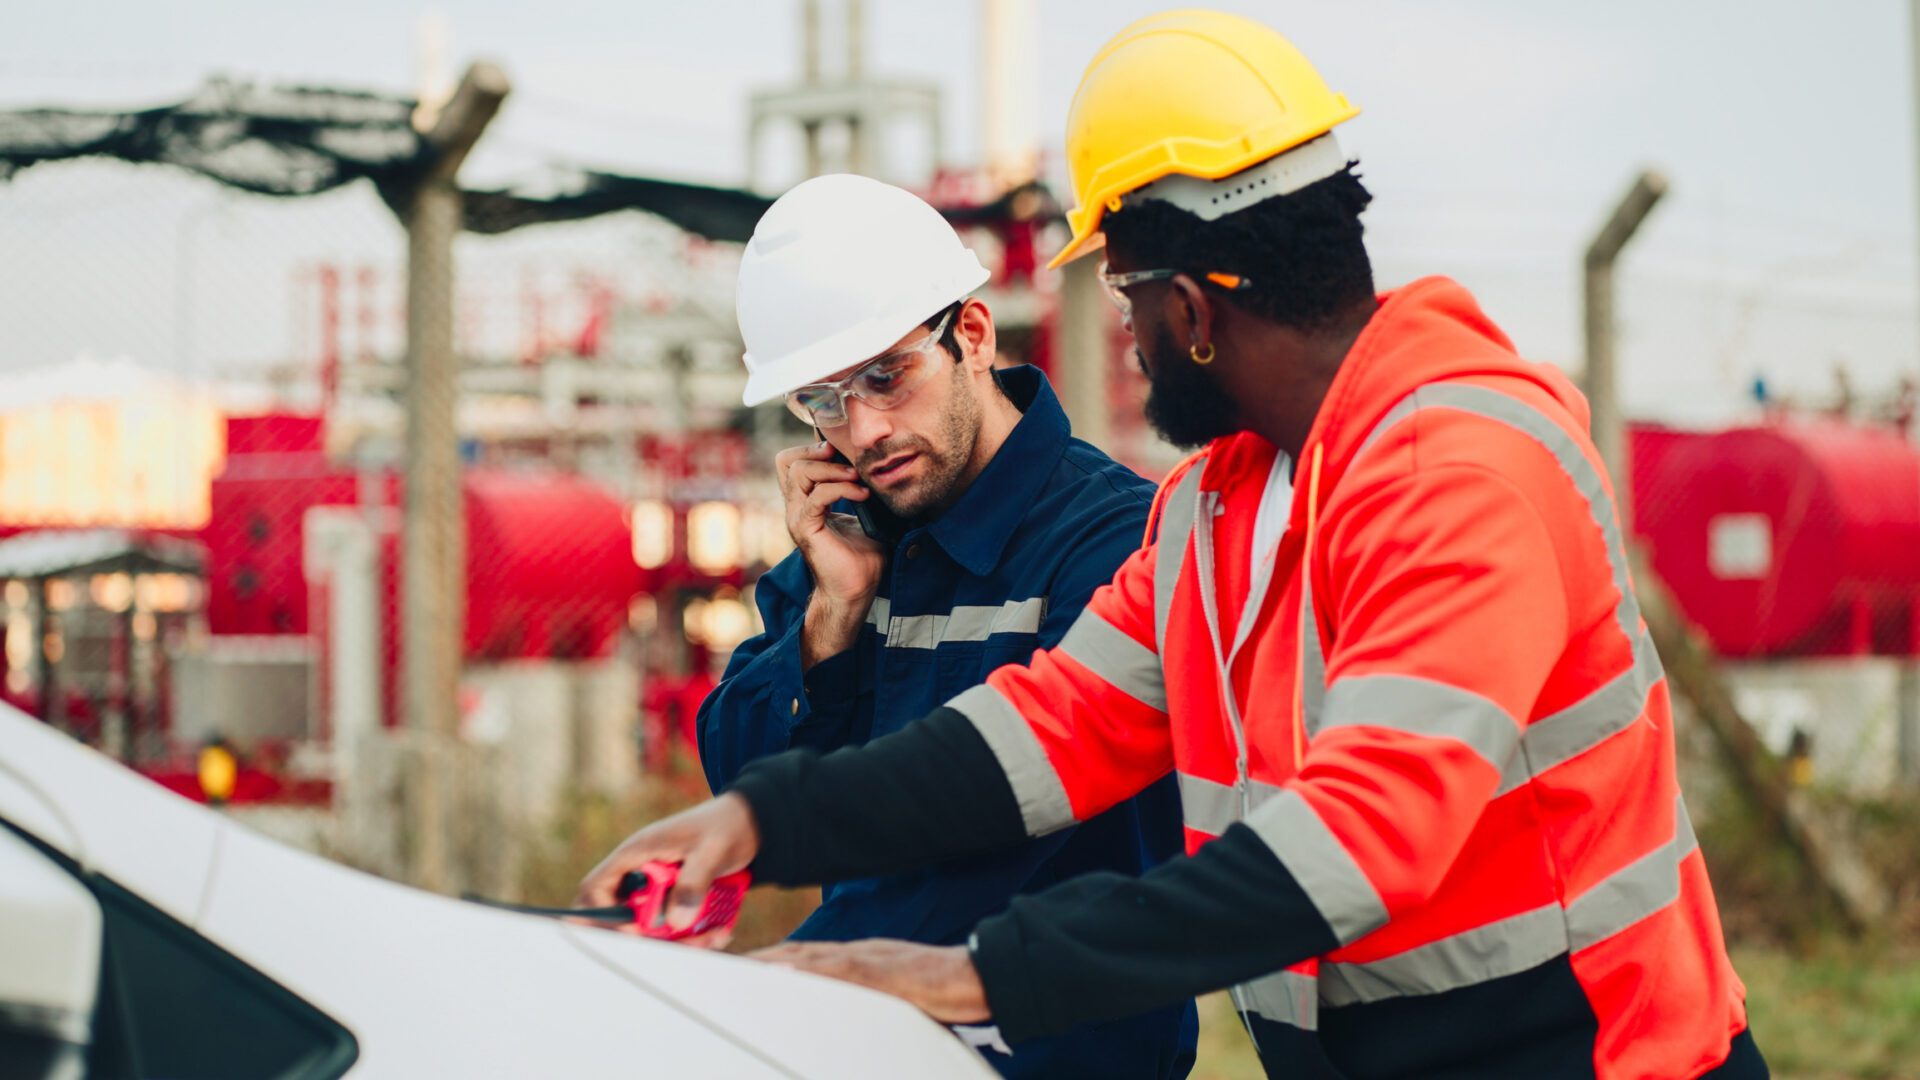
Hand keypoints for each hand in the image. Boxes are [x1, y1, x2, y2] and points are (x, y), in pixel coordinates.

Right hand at [575, 793, 759, 939]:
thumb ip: (693, 883)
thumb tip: (675, 922)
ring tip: (714, 937)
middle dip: (650, 936)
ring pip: (651, 927)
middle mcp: (640, 872)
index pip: (596, 888)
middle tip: (686, 940)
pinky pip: (672, 926)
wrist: (750, 822)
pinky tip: (718, 931)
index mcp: (636, 852)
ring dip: (678, 940)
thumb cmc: (727, 826)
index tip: (635, 930)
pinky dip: (691, 935)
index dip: (604, 915)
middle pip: (622, 916)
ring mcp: (656, 887)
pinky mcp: (674, 898)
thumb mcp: (711, 852)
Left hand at [749, 940, 989, 1024]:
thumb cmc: (935, 987)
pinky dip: (810, 970)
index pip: (798, 958)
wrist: (972, 975)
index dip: (764, 961)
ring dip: (770, 963)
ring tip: (734, 971)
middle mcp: (851, 955)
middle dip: (754, 960)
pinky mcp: (881, 971)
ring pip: (807, 958)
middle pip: (792, 953)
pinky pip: (839, 970)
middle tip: (714, 968)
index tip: (732, 968)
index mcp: (851, 960)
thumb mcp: (887, 991)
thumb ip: (859, 993)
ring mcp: (865, 960)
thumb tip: (834, 1007)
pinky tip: (785, 973)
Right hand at [774, 442, 886, 609]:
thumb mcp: (864, 516)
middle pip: (787, 461)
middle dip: (817, 452)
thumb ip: (862, 492)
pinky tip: (862, 495)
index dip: (812, 449)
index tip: (841, 452)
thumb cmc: (862, 557)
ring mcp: (797, 517)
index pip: (791, 462)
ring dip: (832, 469)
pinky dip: (841, 489)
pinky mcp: (805, 528)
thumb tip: (883, 472)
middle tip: (846, 460)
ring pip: (799, 472)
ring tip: (857, 477)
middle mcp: (796, 506)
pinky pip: (817, 496)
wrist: (856, 589)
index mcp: (806, 501)